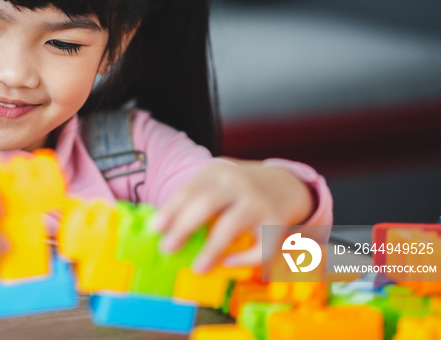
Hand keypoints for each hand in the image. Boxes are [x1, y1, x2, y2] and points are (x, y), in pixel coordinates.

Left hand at [153, 159, 314, 272]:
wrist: (284, 183)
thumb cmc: (239, 189)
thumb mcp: (217, 183)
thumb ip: (195, 200)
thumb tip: (164, 231)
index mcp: (218, 173)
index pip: (189, 190)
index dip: (171, 209)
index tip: (156, 228)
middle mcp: (238, 184)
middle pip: (206, 204)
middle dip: (184, 227)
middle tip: (167, 248)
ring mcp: (258, 203)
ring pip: (231, 225)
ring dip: (212, 248)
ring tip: (197, 267)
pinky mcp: (276, 223)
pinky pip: (260, 247)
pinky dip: (244, 259)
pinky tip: (229, 262)